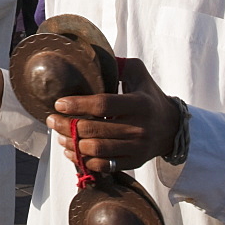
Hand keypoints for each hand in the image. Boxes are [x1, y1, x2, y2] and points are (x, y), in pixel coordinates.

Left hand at [46, 58, 179, 173]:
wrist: (172, 127)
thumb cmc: (149, 96)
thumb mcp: (138, 74)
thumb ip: (117, 65)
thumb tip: (91, 59)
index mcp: (139, 103)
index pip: (102, 105)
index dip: (77, 104)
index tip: (59, 103)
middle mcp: (139, 127)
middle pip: (94, 130)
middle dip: (67, 125)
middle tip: (51, 120)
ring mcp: (136, 147)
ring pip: (96, 150)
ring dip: (72, 144)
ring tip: (59, 135)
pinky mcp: (133, 162)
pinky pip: (104, 165)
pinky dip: (84, 160)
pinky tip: (72, 151)